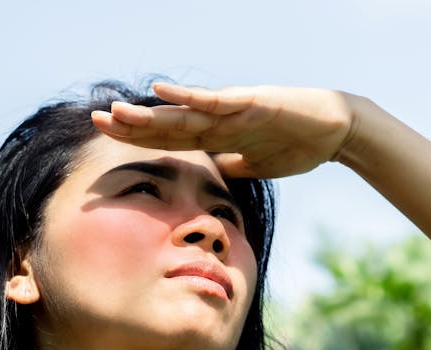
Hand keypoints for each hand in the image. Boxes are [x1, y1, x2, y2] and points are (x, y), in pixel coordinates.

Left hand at [91, 83, 356, 178]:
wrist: (335, 131)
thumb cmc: (298, 146)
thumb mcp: (255, 166)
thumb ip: (231, 166)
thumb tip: (210, 176)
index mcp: (219, 136)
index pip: (172, 140)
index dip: (141, 141)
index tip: (109, 140)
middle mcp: (220, 120)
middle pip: (169, 125)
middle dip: (133, 126)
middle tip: (95, 120)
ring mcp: (234, 110)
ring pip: (185, 114)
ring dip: (150, 114)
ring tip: (116, 112)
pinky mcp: (252, 102)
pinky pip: (217, 101)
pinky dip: (191, 98)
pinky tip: (163, 91)